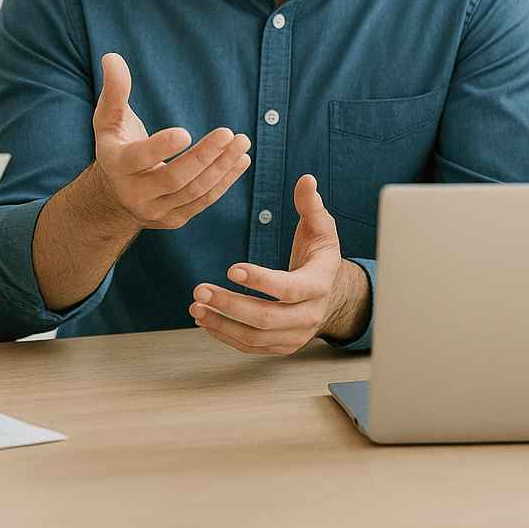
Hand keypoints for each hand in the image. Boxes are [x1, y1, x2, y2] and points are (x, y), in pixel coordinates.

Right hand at [88, 53, 251, 230]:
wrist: (114, 195)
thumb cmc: (116, 145)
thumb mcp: (108, 118)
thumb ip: (114, 91)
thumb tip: (112, 57)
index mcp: (117, 165)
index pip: (139, 159)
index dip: (161, 148)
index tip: (185, 132)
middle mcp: (135, 194)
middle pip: (174, 178)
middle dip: (204, 156)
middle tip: (230, 133)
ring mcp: (156, 211)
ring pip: (194, 191)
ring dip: (221, 168)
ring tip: (242, 143)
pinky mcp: (175, 219)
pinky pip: (203, 201)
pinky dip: (224, 182)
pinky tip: (240, 160)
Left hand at [190, 174, 369, 354]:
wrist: (333, 295)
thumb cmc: (320, 256)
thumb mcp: (321, 228)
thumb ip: (311, 205)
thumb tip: (306, 180)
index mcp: (319, 283)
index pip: (289, 288)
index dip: (260, 280)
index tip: (230, 268)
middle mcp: (309, 315)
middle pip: (267, 318)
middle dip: (230, 305)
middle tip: (199, 289)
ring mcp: (295, 335)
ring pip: (255, 337)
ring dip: (221, 323)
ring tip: (195, 306)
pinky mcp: (281, 346)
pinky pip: (251, 346)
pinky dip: (225, 335)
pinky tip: (205, 319)